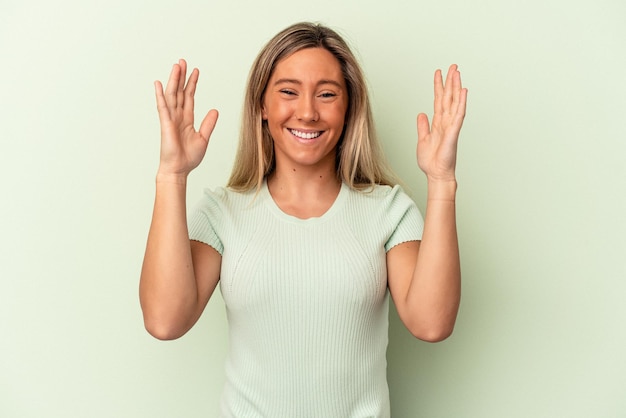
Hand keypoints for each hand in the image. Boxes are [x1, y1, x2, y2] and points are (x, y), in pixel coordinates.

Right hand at [154, 59, 218, 179]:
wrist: (179, 170)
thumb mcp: (203, 138)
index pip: (189, 97)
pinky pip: (163, 107)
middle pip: (179, 92)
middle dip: (181, 76)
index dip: (192, 84)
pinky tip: (159, 84)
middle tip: (183, 61)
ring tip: (176, 66)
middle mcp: (178, 117)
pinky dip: (160, 95)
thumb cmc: (188, 157)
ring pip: (172, 95)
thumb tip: (215, 110)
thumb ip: (208, 123)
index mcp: (186, 119)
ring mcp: (171, 119)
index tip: (195, 71)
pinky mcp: (166, 124)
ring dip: (173, 80)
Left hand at [416, 64, 466, 182]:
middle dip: (450, 81)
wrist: (436, 174)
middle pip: (448, 97)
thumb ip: (423, 126)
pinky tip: (463, 91)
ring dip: (456, 87)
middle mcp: (445, 122)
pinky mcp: (453, 132)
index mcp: (437, 123)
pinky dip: (461, 103)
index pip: (439, 100)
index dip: (439, 86)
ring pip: (455, 102)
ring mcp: (451, 126)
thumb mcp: (422, 139)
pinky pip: (458, 115)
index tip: (439, 73)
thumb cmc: (431, 161)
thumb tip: (421, 113)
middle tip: (453, 66)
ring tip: (457, 72)